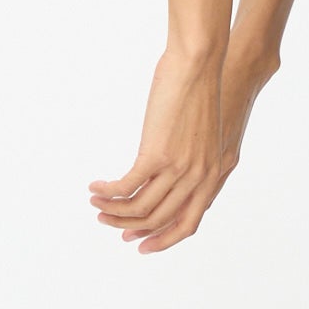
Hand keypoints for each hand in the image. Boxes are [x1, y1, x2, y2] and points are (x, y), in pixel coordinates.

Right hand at [89, 41, 277, 252]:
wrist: (199, 64)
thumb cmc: (201, 91)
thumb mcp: (204, 135)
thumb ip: (194, 159)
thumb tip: (171, 174)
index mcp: (212, 176)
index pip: (187, 224)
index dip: (162, 239)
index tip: (140, 244)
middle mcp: (197, 178)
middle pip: (158, 220)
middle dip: (129, 227)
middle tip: (108, 224)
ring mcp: (178, 169)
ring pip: (139, 207)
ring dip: (113, 210)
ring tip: (96, 204)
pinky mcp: (156, 154)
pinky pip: (127, 185)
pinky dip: (107, 191)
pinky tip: (95, 186)